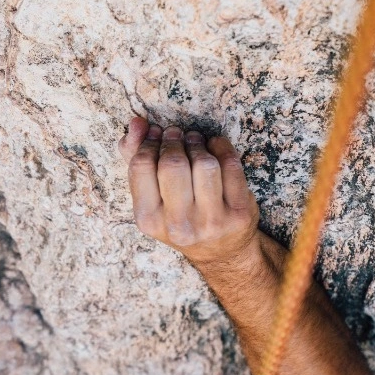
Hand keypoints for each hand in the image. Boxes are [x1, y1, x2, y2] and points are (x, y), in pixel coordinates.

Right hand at [118, 117, 260, 268]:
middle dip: (175, 140)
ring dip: (198, 143)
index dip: (149, 142)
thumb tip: (135, 123)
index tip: (157, 134)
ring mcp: (211, 221)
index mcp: (148, 220)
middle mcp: (179, 225)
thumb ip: (135, 158)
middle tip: (177, 135)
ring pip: (205, 163)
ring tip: (195, 141)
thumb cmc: (178, 216)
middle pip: (173, 163)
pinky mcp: (238, 213)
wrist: (220, 251)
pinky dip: (222, 147)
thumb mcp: (151, 197)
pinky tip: (215, 147)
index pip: (142, 166)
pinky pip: (231, 166)